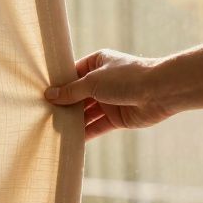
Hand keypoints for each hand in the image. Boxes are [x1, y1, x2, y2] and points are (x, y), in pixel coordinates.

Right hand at [43, 50, 176, 139]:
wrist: (160, 91)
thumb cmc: (127, 78)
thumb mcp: (93, 81)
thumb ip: (71, 91)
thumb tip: (50, 95)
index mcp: (98, 63)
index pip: (73, 74)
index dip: (59, 84)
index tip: (42, 94)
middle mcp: (103, 81)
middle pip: (78, 95)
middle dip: (64, 105)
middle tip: (43, 115)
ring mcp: (110, 100)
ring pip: (87, 112)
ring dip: (73, 120)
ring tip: (53, 129)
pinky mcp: (117, 118)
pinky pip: (97, 126)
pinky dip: (86, 132)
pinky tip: (71, 139)